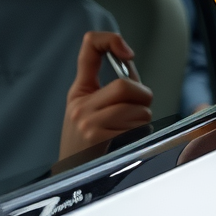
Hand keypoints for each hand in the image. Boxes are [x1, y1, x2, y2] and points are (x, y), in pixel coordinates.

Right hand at [59, 31, 152, 159]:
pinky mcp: (100, 140)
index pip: (89, 48)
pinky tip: (125, 141)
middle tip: (137, 108)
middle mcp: (80, 105)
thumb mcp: (91, 108)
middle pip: (125, 85)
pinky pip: (138, 128)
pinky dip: (140, 133)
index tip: (127, 52)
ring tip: (125, 129)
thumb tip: (130, 60)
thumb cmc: (90, 140)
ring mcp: (89, 123)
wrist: (74, 175)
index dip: (111, 40)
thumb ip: (114, 84)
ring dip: (142, 119)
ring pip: (138, 109)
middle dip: (142, 96)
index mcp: (80, 91)